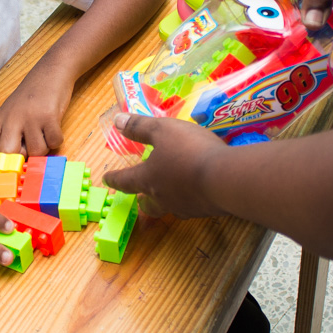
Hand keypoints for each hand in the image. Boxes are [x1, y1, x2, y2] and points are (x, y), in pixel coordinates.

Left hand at [0, 69, 72, 155]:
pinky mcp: (49, 116)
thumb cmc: (31, 95)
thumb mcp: (11, 110)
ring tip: (45, 132)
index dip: (0, 155)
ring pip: (36, 151)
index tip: (13, 151)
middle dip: (23, 156)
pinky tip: (54, 127)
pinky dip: (57, 139)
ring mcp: (30, 117)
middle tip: (31, 145)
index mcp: (0, 118)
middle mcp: (12, 118)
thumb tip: (14, 160)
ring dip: (44, 147)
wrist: (51, 72)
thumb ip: (8, 132)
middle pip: (9, 153)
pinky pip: (54, 143)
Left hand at [101, 113, 230, 219]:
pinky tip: (197, 192)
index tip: (107, 179)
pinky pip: (191, 207)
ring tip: (169, 194)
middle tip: (140, 197)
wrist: (226, 178)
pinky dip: (189, 200)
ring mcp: (185, 207)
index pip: (125, 181)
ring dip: (165, 202)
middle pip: (147, 204)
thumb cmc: (189, 150)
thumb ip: (140, 127)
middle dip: (141, 200)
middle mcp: (163, 197)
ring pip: (169, 208)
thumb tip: (117, 121)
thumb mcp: (163, 130)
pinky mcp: (205, 210)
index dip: (115, 178)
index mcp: (148, 178)